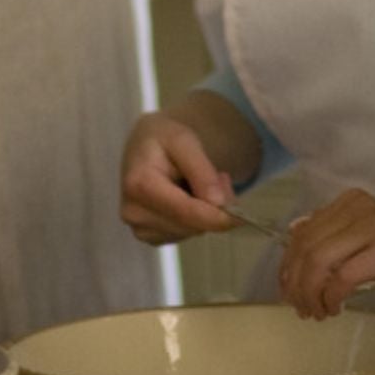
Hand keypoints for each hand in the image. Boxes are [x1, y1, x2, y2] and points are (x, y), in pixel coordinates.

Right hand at [119, 110, 236, 243]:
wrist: (145, 146)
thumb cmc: (163, 139)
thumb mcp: (185, 140)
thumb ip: (202, 171)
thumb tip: (218, 203)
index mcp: (139, 185)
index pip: (184, 211)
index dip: (216, 216)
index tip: (241, 216)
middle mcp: (133, 212)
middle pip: (190, 225)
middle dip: (213, 207)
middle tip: (220, 178)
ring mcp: (138, 227)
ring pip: (191, 232)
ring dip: (205, 212)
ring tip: (200, 182)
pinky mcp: (147, 236)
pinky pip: (184, 235)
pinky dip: (195, 220)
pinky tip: (188, 198)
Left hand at [277, 189, 374, 319]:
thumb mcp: (355, 246)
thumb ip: (327, 238)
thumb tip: (289, 234)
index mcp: (349, 201)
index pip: (303, 233)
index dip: (288, 266)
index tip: (287, 294)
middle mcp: (360, 206)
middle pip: (307, 248)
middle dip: (297, 284)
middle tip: (301, 310)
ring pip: (320, 261)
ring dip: (311, 294)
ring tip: (317, 313)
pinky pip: (342, 277)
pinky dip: (331, 298)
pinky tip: (335, 309)